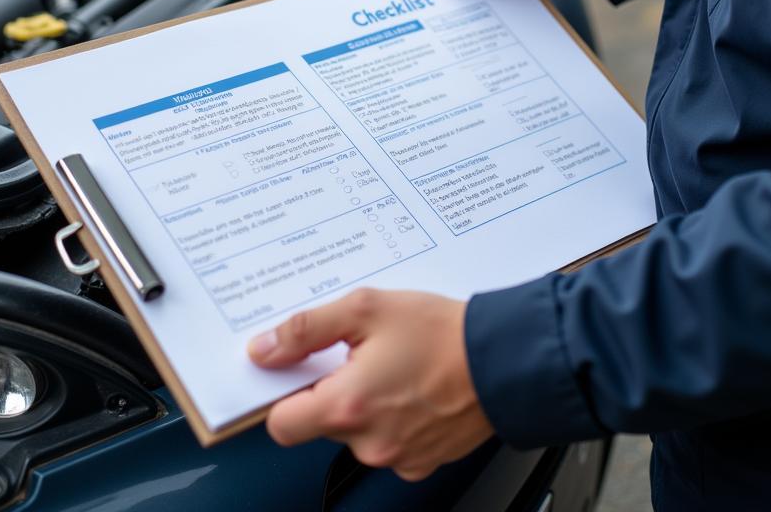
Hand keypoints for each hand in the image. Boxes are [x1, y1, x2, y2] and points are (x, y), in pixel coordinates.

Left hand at [248, 289, 493, 480]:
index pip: (280, 425)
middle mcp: (368, 442)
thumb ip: (307, 329)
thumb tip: (265, 349)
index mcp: (347, 405)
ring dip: (363, 403)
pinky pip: (388, 442)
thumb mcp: (365, 308)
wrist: (504, 359)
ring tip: (393, 365)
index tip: (295, 371)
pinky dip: (392, 418)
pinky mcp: (420, 462)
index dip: (281, 394)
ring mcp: (396, 457)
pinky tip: (411, 386)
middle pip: (320, 423)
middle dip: (331, 388)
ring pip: (355, 432)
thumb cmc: (442, 332)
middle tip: (358, 353)